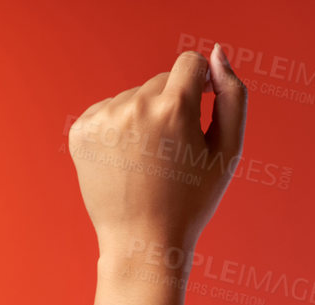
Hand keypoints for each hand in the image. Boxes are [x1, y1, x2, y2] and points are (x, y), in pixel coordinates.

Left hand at [66, 44, 246, 256]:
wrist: (141, 242)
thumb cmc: (191, 200)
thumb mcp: (227, 151)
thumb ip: (233, 95)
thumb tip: (217, 53)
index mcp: (174, 108)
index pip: (191, 62)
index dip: (200, 84)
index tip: (199, 110)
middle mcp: (134, 106)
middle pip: (161, 81)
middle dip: (172, 107)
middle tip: (172, 155)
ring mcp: (103, 118)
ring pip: (134, 96)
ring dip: (144, 119)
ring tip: (148, 162)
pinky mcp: (80, 130)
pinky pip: (109, 111)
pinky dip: (119, 130)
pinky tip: (126, 161)